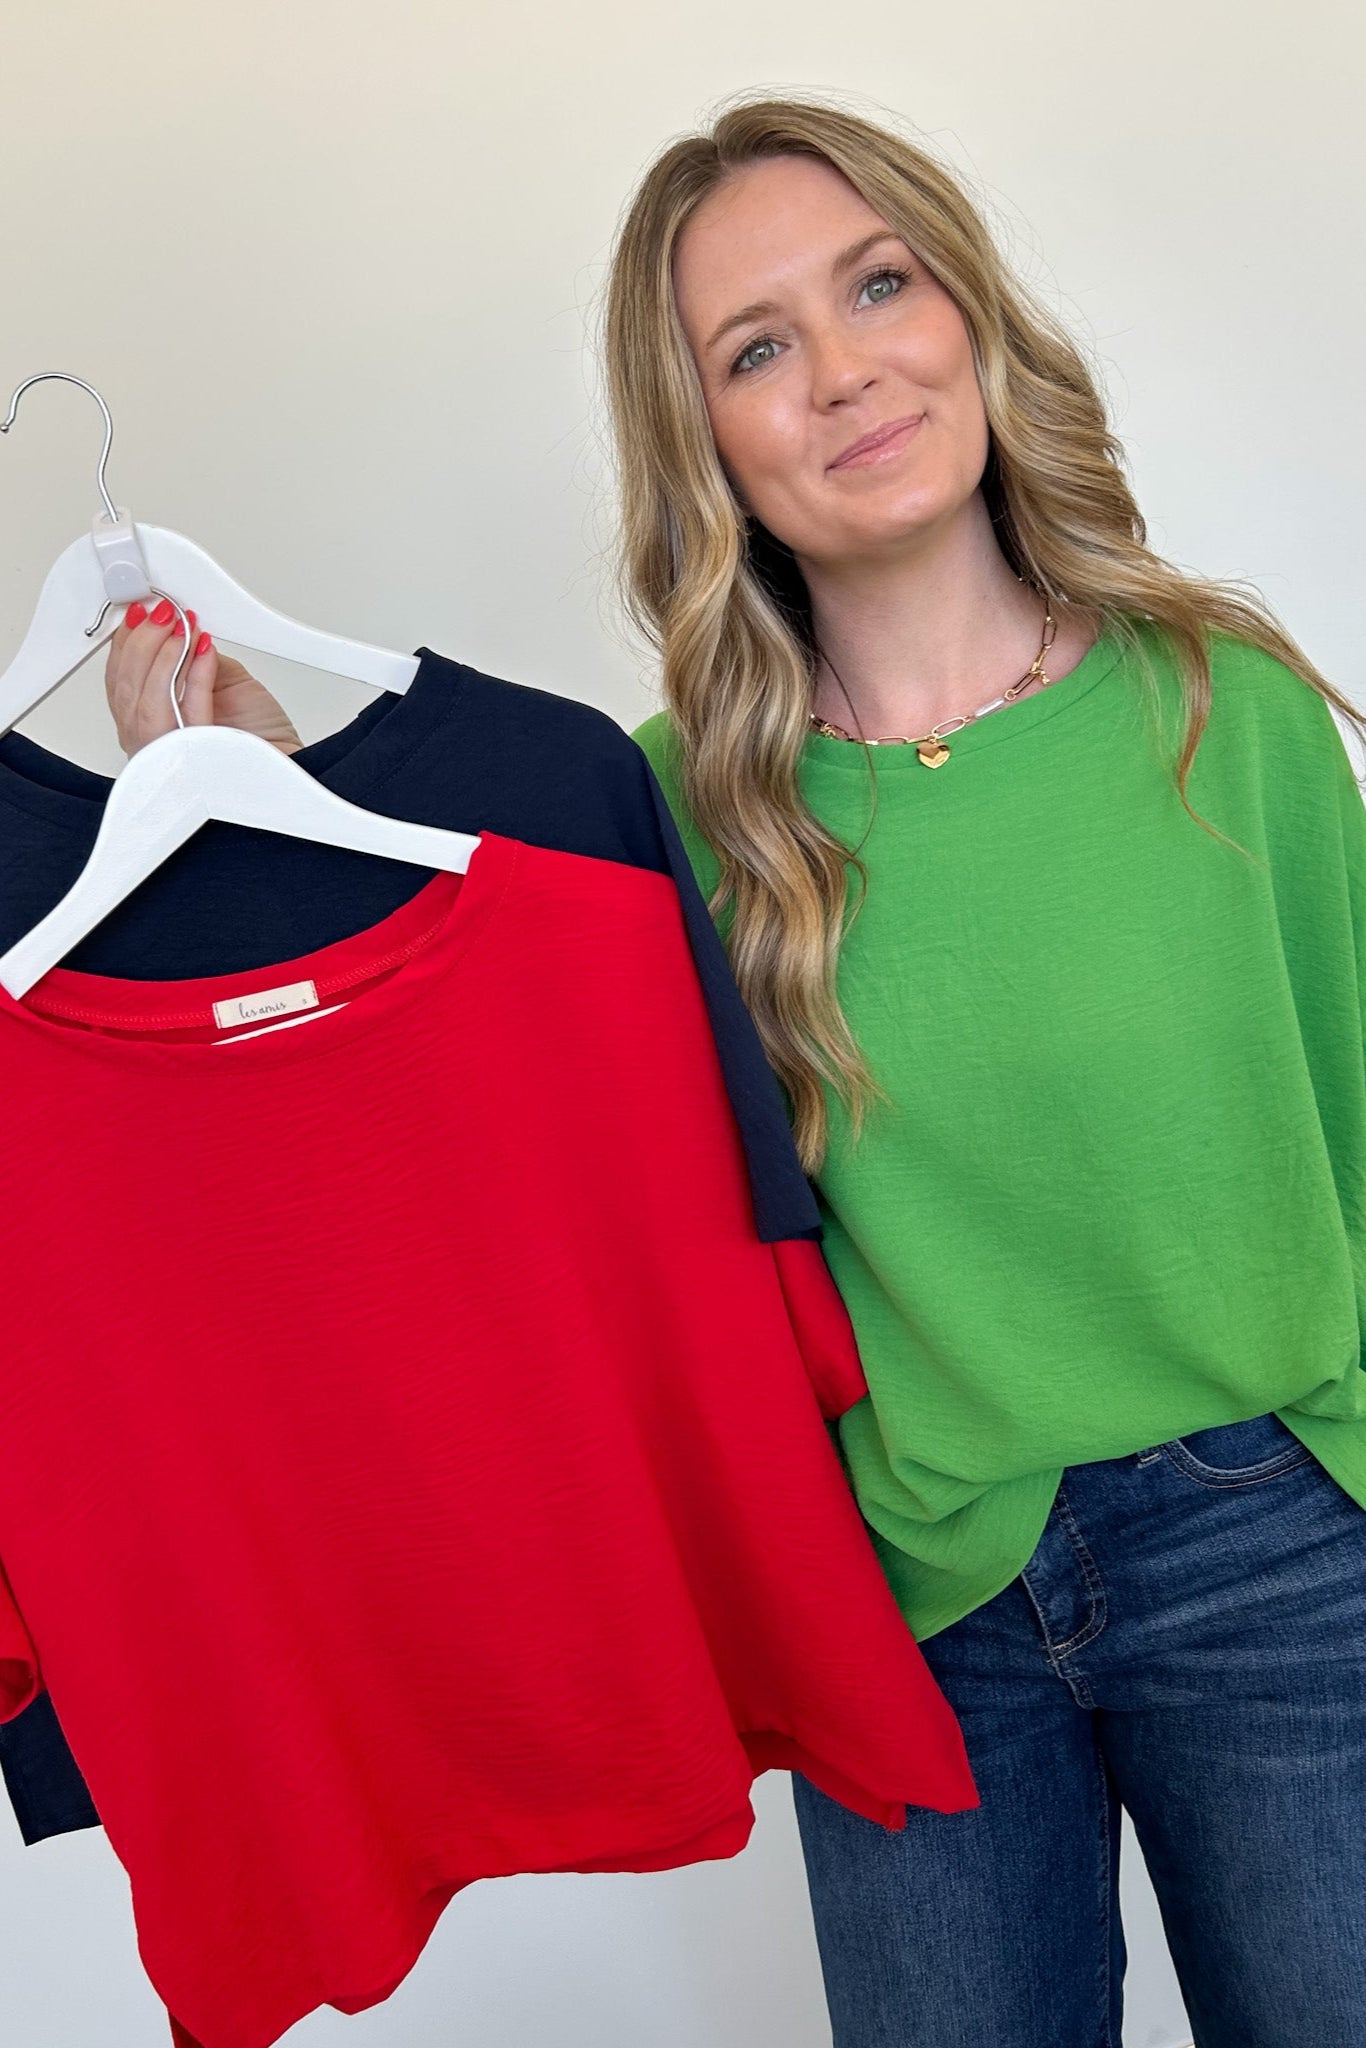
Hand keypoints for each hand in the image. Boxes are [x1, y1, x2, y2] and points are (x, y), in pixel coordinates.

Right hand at [105, 599, 303, 756]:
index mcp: (148, 722)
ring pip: (146, 702)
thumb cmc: (258, 733)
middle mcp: (151, 740)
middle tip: (162, 614)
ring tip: (182, 627)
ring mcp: (168, 753)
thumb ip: (193, 659)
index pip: (119, 681)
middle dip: (142, 643)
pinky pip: (188, 712)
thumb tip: (180, 628)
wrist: (286, 763)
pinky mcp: (195, 757)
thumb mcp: (222, 680)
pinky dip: (196, 675)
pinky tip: (205, 648)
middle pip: (126, 690)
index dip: (124, 644)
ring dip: (164, 655)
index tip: (136, 613)